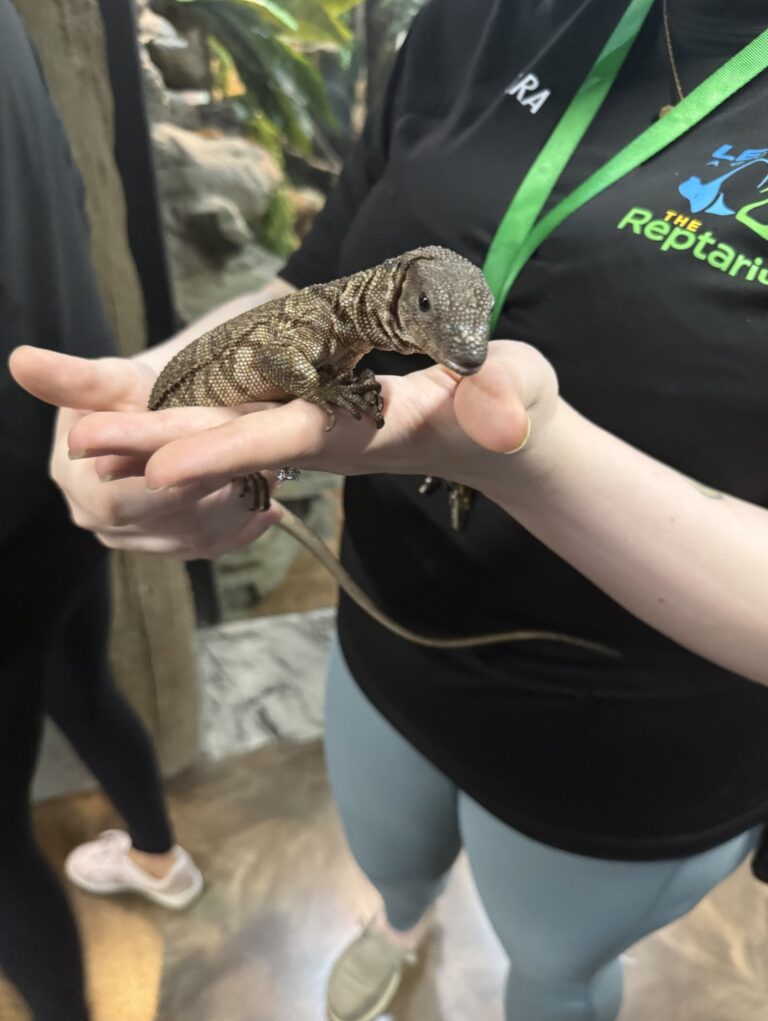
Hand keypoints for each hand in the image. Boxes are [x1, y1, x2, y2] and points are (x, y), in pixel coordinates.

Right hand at [8, 346, 281, 557]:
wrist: (152, 410)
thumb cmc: (131, 390)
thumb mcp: (110, 379)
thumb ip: (75, 379)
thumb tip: (21, 359)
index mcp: (78, 485)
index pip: (123, 499)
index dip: (170, 483)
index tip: (215, 460)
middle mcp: (103, 524)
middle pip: (165, 522)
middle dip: (215, 494)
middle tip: (261, 467)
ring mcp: (139, 542)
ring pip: (195, 538)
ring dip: (237, 508)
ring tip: (272, 477)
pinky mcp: (171, 547)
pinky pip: (213, 547)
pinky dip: (244, 528)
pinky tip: (269, 508)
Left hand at [29, 341, 559, 501]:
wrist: (500, 435)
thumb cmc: (515, 406)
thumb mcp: (522, 391)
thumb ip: (508, 399)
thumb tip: (502, 418)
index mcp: (369, 428)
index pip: (293, 439)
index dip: (231, 448)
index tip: (162, 463)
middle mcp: (329, 435)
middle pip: (236, 442)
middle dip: (159, 446)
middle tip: (77, 445)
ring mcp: (316, 428)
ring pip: (225, 429)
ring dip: (153, 433)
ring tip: (77, 432)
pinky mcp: (311, 417)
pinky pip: (239, 419)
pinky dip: (184, 421)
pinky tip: (135, 423)